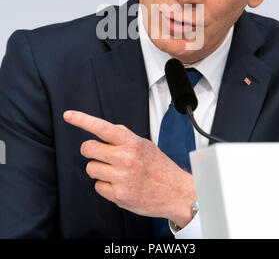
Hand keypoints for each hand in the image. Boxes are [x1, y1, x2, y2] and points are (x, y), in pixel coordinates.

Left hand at [63, 110, 195, 227]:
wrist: (175, 192)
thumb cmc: (159, 167)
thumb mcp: (144, 144)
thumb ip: (124, 137)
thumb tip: (103, 131)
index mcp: (131, 142)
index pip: (102, 127)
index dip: (82, 120)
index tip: (68, 115)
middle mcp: (125, 158)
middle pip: (88, 149)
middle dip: (90, 151)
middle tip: (100, 154)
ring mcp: (121, 178)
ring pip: (90, 168)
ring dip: (99, 169)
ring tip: (116, 172)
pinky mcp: (119, 196)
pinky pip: (97, 187)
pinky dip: (105, 186)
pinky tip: (119, 185)